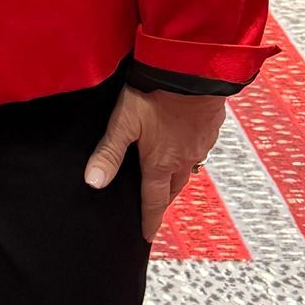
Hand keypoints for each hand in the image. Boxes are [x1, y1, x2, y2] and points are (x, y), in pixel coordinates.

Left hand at [84, 87, 223, 244]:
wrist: (192, 68)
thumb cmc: (155, 93)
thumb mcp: (124, 122)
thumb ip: (108, 153)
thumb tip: (93, 183)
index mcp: (161, 163)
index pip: (154, 201)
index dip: (149, 220)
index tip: (147, 235)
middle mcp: (184, 159)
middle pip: (173, 188)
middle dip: (163, 200)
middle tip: (155, 207)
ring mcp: (201, 144)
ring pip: (188, 169)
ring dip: (177, 177)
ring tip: (167, 179)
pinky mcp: (211, 127)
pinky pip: (200, 149)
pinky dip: (189, 154)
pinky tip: (184, 145)